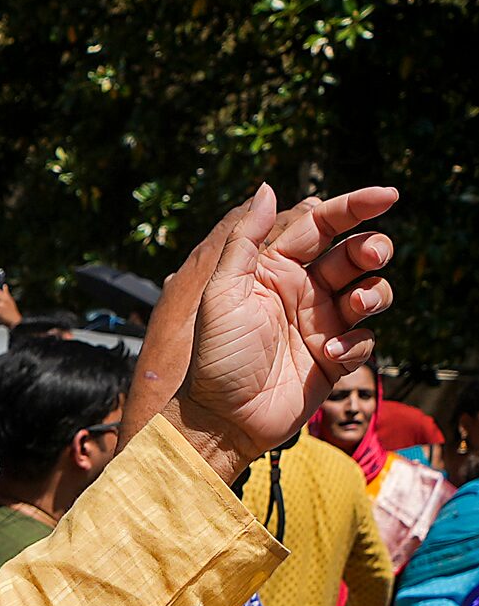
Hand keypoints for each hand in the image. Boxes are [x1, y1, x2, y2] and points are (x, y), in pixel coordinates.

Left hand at [177, 183, 397, 458]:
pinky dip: (355, 342)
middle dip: (371, 249)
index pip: (322, 226)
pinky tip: (330, 355)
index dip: (355, 206)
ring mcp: (321, 324)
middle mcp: (303, 291)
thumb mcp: (224, 292)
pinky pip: (365, 338)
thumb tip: (268, 187)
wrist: (221, 418)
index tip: (389, 195)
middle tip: (371, 255)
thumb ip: (245, 240)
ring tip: (353, 307)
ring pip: (370, 293)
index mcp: (276, 269)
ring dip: (371, 294)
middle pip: (354, 255)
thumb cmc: (216, 356)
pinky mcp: (334, 357)